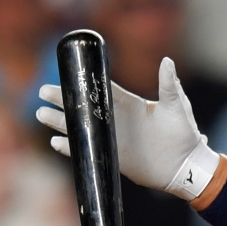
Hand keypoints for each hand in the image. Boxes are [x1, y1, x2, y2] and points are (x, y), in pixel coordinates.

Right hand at [36, 57, 220, 200]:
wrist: (186, 165)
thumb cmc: (184, 134)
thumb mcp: (176, 106)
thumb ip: (169, 84)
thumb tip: (166, 60)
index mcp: (131, 104)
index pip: (101, 91)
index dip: (84, 84)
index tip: (65, 75)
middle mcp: (118, 120)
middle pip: (85, 107)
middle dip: (64, 100)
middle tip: (42, 92)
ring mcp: (114, 138)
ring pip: (81, 127)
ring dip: (60, 121)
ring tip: (40, 113)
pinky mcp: (113, 157)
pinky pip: (86, 150)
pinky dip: (70, 147)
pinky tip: (55, 141)